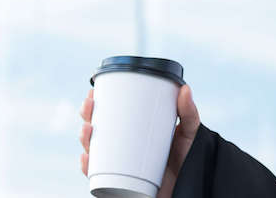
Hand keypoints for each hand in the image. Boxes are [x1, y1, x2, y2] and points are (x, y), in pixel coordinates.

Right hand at [79, 84, 200, 197]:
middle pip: (95, 131)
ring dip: (84, 139)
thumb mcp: (189, 135)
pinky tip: (86, 159)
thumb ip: (189, 113)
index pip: (108, 116)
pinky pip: (98, 178)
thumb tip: (185, 88)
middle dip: (86, 117)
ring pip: (92, 151)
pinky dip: (88, 168)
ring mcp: (119, 167)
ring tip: (88, 130)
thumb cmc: (188, 163)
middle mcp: (121, 149)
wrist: (191, 191)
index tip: (92, 93)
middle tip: (89, 107)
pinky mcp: (119, 185)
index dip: (95, 105)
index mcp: (132, 133)